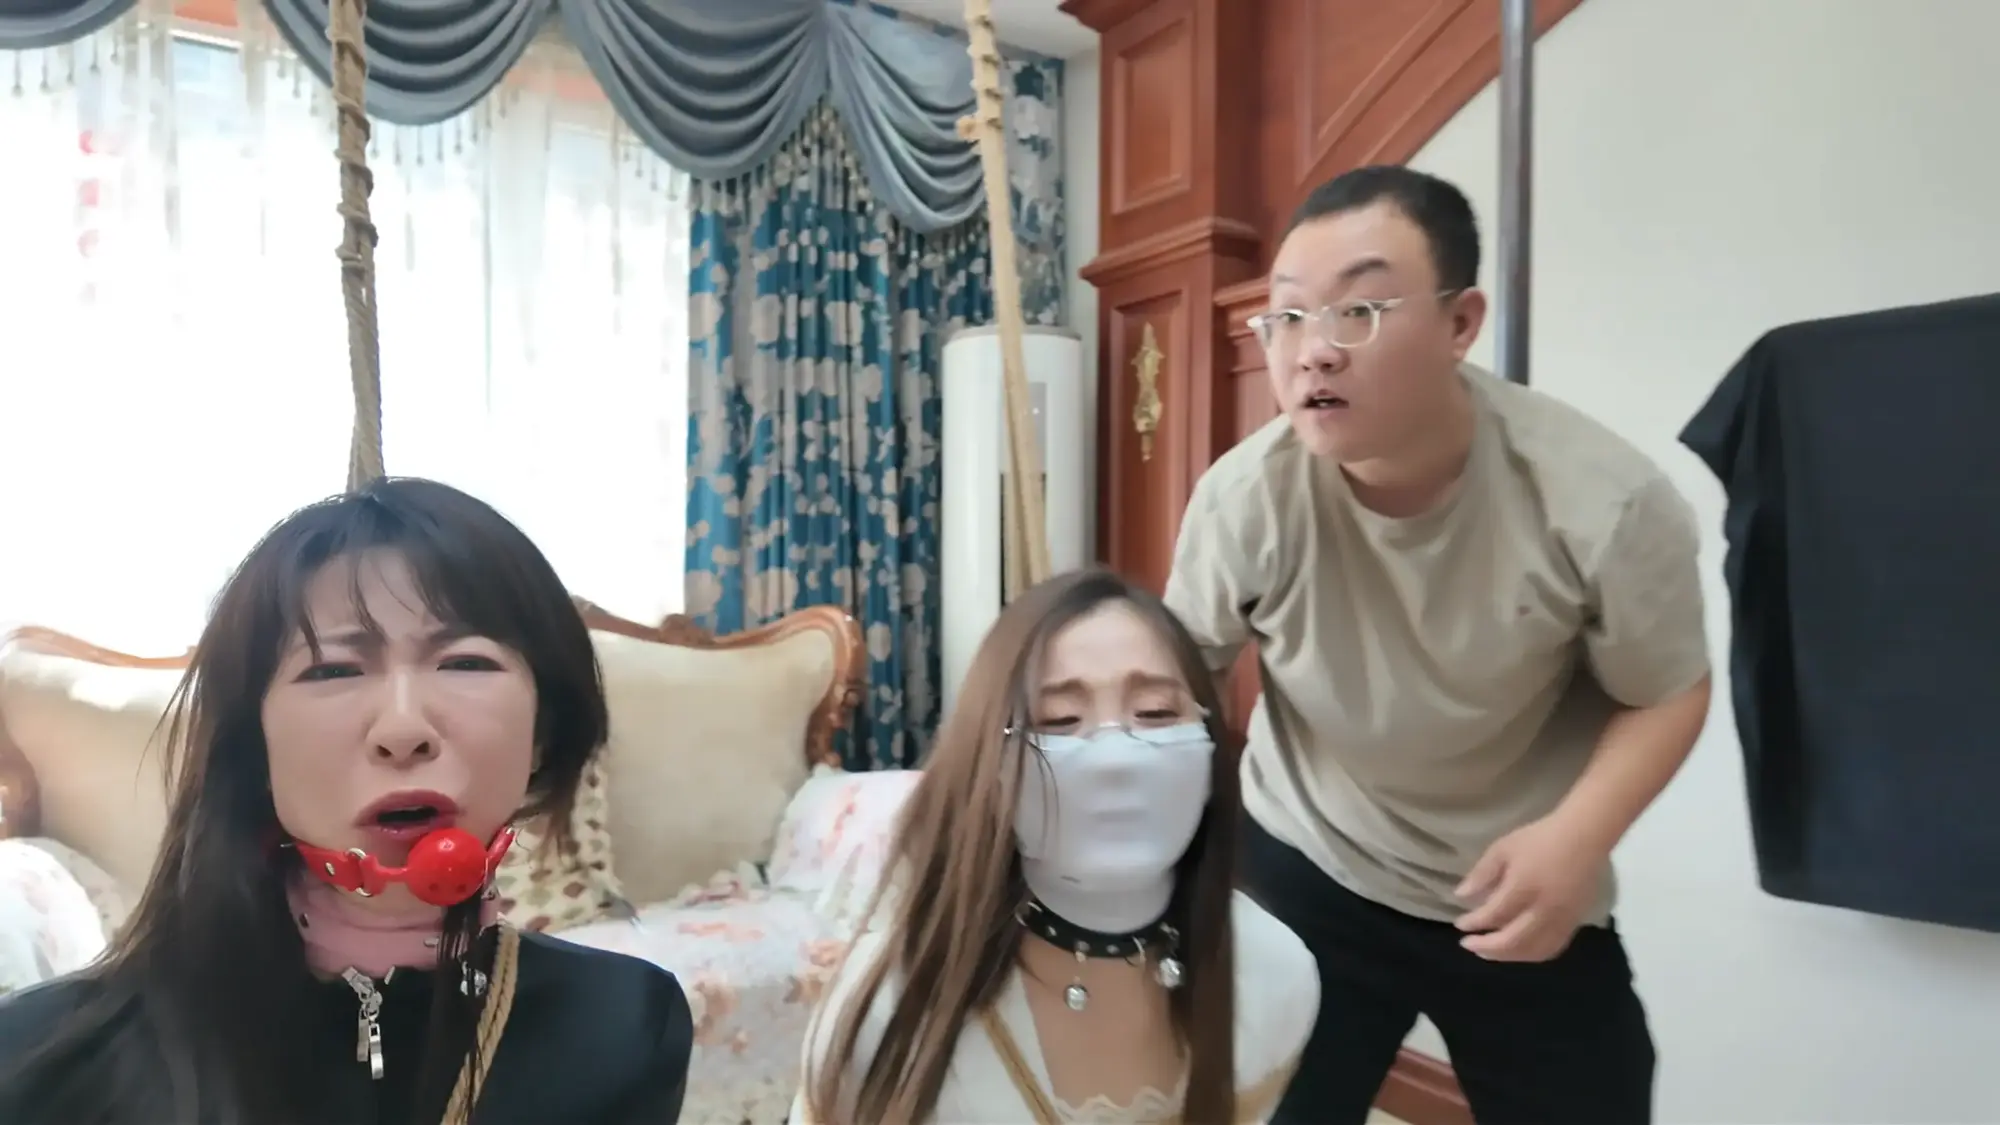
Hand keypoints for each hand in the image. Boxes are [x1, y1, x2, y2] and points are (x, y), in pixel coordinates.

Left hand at [1452, 813, 1607, 961]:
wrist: (1584, 837)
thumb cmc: (1540, 839)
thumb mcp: (1503, 848)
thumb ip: (1482, 873)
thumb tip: (1461, 896)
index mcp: (1523, 887)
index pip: (1493, 914)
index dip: (1474, 923)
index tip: (1460, 925)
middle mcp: (1544, 909)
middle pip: (1512, 940)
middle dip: (1486, 947)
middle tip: (1468, 945)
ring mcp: (1562, 919)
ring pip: (1533, 951)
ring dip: (1507, 956)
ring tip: (1489, 952)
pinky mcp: (1575, 923)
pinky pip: (1553, 948)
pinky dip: (1532, 954)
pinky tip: (1519, 950)